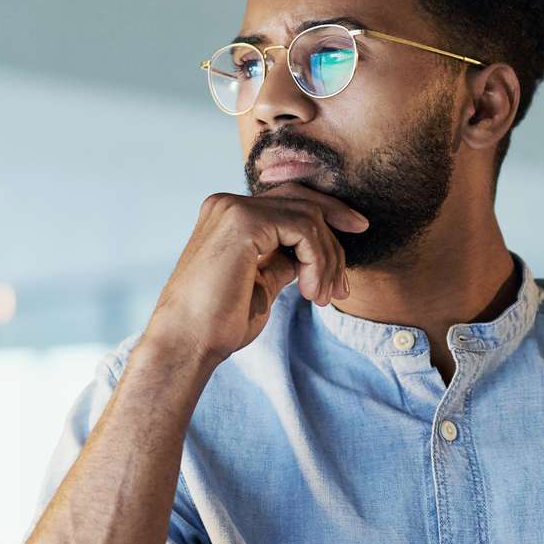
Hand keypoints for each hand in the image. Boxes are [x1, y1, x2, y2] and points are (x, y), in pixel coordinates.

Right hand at [142, 185, 369, 367]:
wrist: (187, 343)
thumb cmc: (217, 323)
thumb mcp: (260, 285)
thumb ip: (281, 262)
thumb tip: (307, 256)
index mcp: (228, 216)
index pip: (288, 200)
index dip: (327, 215)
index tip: (356, 236)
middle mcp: (228, 204)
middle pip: (302, 200)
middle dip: (335, 236)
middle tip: (344, 285)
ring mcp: (234, 209)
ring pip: (309, 216)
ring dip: (327, 261)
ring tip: (323, 299)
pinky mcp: (244, 221)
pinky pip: (304, 229)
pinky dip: (318, 261)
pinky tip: (310, 293)